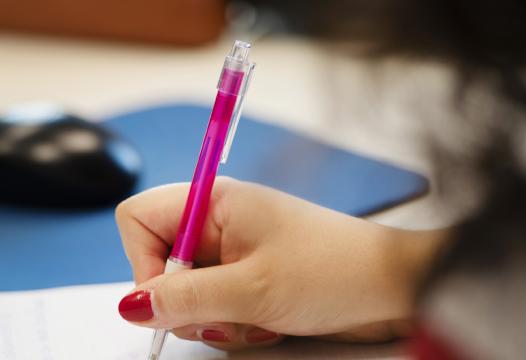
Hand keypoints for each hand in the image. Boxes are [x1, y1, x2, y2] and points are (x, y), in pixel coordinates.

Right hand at [115, 177, 444, 350]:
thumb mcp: (250, 290)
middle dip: (184, 300)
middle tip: (220, 313)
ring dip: (212, 317)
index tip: (171, 296)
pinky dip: (232, 321)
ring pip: (187, 290)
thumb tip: (131, 306)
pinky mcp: (250, 275)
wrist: (394, 288)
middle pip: (160, 261)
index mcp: (214, 201)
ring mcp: (234, 249)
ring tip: (253, 318)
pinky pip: (215, 304)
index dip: (145, 262)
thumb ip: (184, 298)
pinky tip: (266, 322)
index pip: (138, 219)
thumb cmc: (335, 270)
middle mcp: (219, 220)